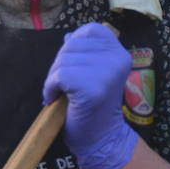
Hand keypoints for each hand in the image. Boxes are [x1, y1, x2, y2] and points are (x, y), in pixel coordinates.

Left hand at [42, 23, 137, 168]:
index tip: (74, 66)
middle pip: (71, 44)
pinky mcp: (92, 87)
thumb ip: (85, 53)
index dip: (74, 44)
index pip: (90, 29)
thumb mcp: (94, 72)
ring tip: (62, 92)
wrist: (100, 138)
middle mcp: (117, 58)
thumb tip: (68, 37)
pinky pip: (59, 76)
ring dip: (54, 77)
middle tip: (63, 84)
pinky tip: (55, 99)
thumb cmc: (93, 105)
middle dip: (60, 63)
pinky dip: (50, 88)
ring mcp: (106, 73)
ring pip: (63, 60)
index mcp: (120, 53)